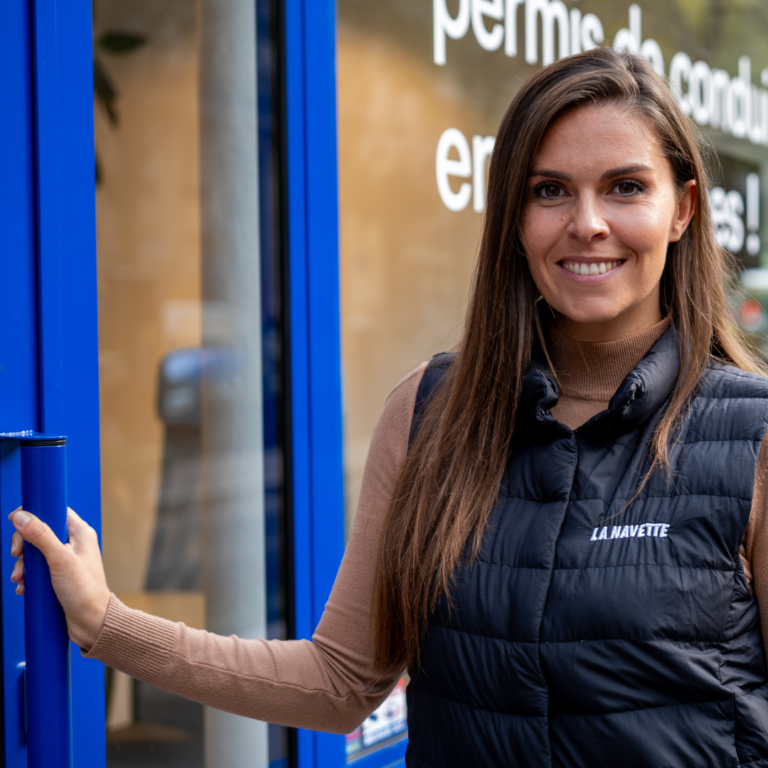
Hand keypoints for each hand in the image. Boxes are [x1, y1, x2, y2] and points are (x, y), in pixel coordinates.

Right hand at [9, 507, 110, 650]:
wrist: (91, 622)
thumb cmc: (84, 590)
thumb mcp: (59, 559)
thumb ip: (41, 536)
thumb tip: (21, 516)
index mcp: (80, 533)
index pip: (54, 511)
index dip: (34, 513)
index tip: (15, 521)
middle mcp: (74, 544)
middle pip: (40, 531)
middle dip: (24, 544)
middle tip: (17, 554)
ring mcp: (66, 560)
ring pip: (35, 553)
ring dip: (23, 565)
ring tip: (20, 579)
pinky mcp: (58, 576)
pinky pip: (37, 570)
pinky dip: (28, 578)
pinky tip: (24, 588)